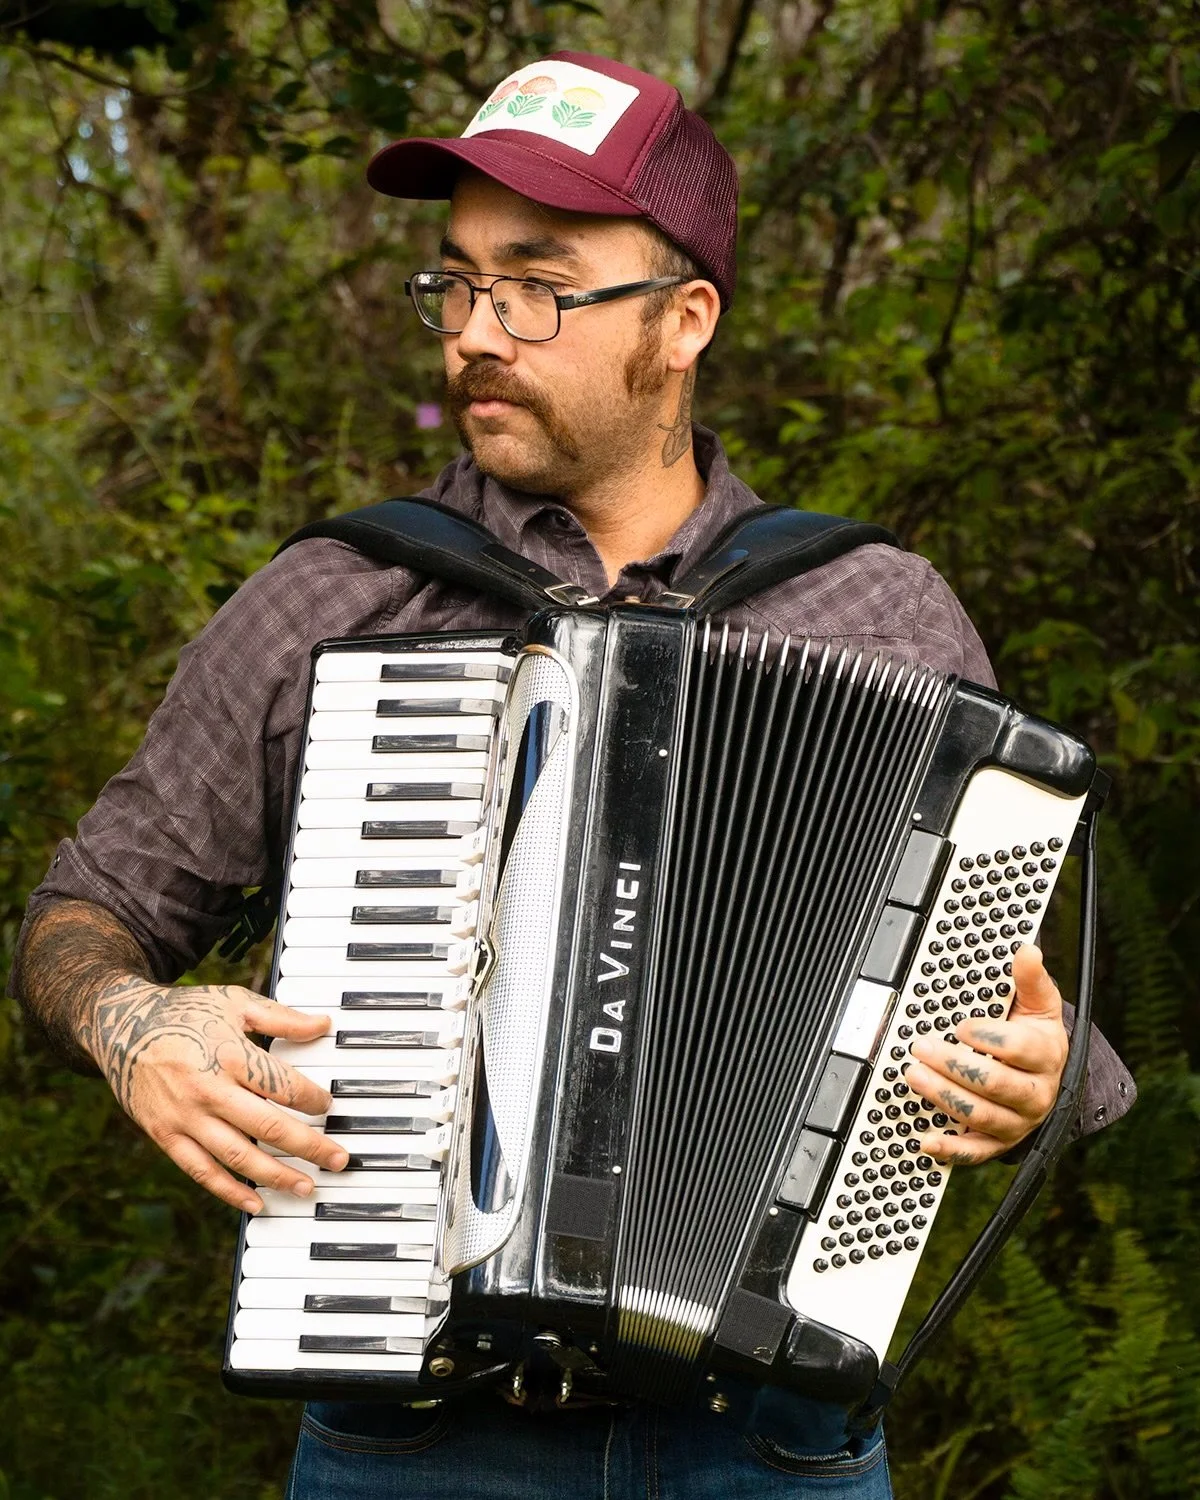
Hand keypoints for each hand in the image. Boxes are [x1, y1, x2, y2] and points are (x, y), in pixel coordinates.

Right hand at [83, 976, 347, 1211]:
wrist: (121, 1026)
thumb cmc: (186, 1012)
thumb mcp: (235, 1003)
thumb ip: (281, 1018)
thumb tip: (323, 1026)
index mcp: (228, 1053)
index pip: (282, 1084)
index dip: (312, 1098)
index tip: (329, 1105)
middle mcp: (207, 1089)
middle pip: (268, 1126)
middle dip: (309, 1146)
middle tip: (339, 1159)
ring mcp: (185, 1117)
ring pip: (238, 1156)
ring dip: (276, 1176)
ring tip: (307, 1187)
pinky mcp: (166, 1136)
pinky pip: (201, 1171)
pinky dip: (230, 1192)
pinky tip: (257, 1203)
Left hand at [903, 944, 1068, 1165]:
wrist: (1048, 1079)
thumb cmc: (1035, 1037)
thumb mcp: (1039, 1006)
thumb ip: (1030, 980)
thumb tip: (1028, 950)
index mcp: (1046, 1055)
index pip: (1019, 1049)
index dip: (988, 1038)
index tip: (960, 1027)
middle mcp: (1035, 1093)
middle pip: (995, 1084)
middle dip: (954, 1065)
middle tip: (921, 1047)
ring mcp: (1017, 1121)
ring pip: (981, 1115)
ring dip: (944, 1097)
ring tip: (913, 1075)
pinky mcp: (999, 1142)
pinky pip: (976, 1152)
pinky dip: (950, 1150)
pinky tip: (926, 1140)